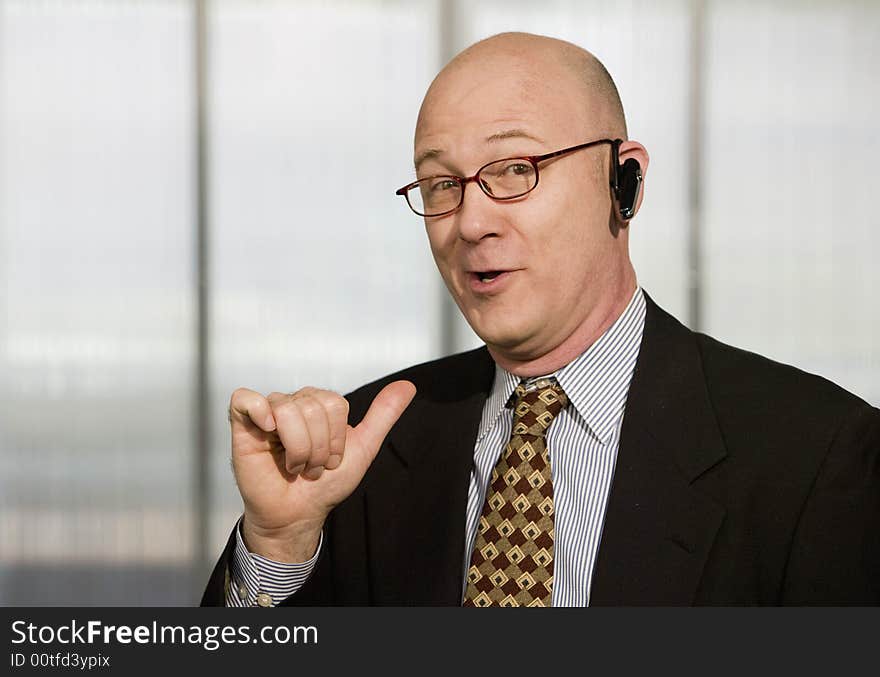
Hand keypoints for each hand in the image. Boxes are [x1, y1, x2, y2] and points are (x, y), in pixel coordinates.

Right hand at [228, 381, 415, 561]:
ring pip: (286, 409)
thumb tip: (407, 386)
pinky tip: (269, 431)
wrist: (296, 516)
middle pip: (311, 407)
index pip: (334, 403)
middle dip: (316, 447)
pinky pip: (246, 399)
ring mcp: (268, 413)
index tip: (331, 460)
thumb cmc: (325, 486)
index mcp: (320, 406)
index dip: (335, 438)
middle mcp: (294, 404)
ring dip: (296, 448)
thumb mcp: (362, 449)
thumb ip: (382, 416)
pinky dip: (259, 411)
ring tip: (293, 465)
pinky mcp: (243, 424)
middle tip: (310, 467)